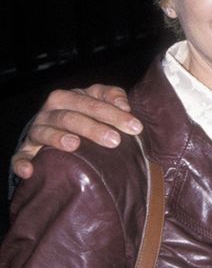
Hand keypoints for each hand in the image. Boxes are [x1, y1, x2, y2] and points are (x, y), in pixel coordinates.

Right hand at [11, 85, 139, 178]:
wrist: (54, 124)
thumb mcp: (98, 98)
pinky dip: (21, 163)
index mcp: (67, 98)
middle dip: (93, 128)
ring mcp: (36, 131)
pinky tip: (29, 172)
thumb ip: (112, 96)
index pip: (91, 103)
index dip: (113, 114)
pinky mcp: (26, 150)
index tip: (135, 127)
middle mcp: (49, 113)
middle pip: (70, 117)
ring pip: (44, 133)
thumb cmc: (84, 111)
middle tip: (115, 140)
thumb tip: (125, 106)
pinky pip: (20, 156)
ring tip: (75, 145)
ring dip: (58, 138)